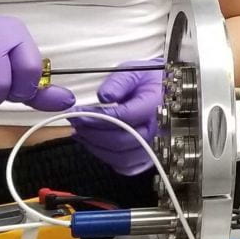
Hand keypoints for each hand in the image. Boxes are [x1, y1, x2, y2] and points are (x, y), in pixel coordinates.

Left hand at [71, 59, 163, 176]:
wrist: (163, 92)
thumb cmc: (147, 82)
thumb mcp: (133, 72)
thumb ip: (119, 82)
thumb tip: (104, 97)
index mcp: (156, 105)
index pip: (124, 117)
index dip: (97, 117)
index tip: (78, 112)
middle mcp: (159, 130)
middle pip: (121, 140)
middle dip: (92, 133)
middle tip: (75, 123)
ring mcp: (154, 147)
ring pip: (121, 157)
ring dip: (96, 147)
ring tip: (81, 133)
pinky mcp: (148, 157)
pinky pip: (125, 166)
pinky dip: (107, 158)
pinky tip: (95, 145)